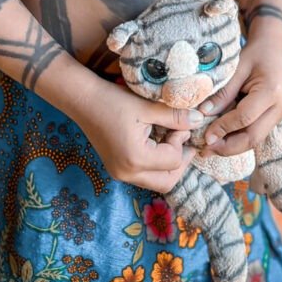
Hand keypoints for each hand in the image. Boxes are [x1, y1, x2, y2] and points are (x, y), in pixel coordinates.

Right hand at [76, 79, 203, 193]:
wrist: (82, 100)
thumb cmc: (113, 100)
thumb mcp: (147, 107)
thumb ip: (175, 116)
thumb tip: (200, 120)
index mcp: (136, 159)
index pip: (173, 161)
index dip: (181, 141)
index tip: (179, 122)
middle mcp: (128, 174)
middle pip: (167, 182)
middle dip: (180, 162)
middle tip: (182, 138)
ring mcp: (120, 174)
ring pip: (156, 181)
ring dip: (168, 164)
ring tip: (169, 138)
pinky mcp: (117, 169)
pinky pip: (144, 175)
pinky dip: (155, 163)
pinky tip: (156, 142)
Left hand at [198, 31, 281, 157]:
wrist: (274, 44)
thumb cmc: (255, 52)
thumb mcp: (236, 67)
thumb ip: (223, 92)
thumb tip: (204, 114)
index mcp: (272, 91)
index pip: (245, 118)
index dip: (223, 128)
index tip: (204, 135)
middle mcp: (281, 106)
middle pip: (253, 136)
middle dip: (228, 147)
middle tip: (206, 149)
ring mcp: (281, 112)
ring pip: (256, 138)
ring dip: (233, 146)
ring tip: (210, 148)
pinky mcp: (276, 115)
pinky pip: (257, 131)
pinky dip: (239, 137)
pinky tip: (223, 138)